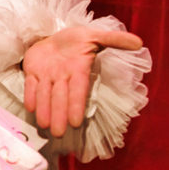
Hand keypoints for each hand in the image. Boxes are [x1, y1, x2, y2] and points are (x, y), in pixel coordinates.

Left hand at [23, 26, 142, 136]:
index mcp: (78, 70)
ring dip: (44, 109)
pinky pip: (30, 84)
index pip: (79, 90)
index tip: (77, 123)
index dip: (77, 105)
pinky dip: (30, 95)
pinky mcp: (32, 71)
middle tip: (58, 133)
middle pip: (61, 97)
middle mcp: (62, 76)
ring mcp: (46, 75)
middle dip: (59, 114)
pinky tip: (30, 107)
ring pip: (45, 94)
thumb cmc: (77, 39)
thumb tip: (138, 42)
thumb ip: (115, 39)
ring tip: (43, 125)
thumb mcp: (95, 35)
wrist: (55, 36)